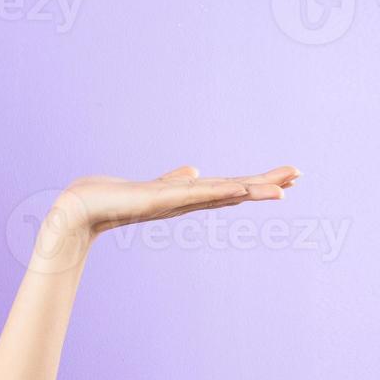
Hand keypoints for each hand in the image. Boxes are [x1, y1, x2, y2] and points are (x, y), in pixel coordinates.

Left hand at [54, 164, 299, 237]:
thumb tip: (194, 169)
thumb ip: (174, 179)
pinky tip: (239, 188)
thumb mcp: (151, 186)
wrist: (79, 210)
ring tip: (282, 187)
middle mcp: (185, 201)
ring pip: (221, 193)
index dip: (257, 181)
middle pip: (234, 189)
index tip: (287, 176)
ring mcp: (174, 202)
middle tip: (300, 174)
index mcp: (187, 196)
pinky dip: (218, 191)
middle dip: (266, 183)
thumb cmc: (112, 198)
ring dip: (252, 189)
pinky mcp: (158, 201)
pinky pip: (194, 195)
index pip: (229, 186)